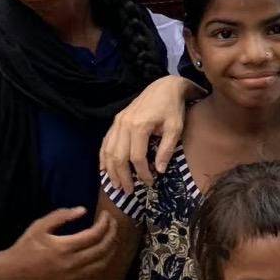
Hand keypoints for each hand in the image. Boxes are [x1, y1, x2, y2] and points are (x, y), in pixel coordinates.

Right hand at [0, 208, 117, 279]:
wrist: (13, 273)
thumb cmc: (25, 247)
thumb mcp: (39, 226)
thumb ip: (61, 216)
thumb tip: (83, 210)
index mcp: (64, 247)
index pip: (95, 234)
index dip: (105, 223)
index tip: (106, 214)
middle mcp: (71, 264)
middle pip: (103, 249)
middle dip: (112, 234)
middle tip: (113, 223)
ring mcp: (72, 277)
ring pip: (102, 264)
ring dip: (111, 250)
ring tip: (112, 237)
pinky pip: (93, 274)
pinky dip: (101, 263)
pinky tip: (101, 253)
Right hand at [98, 76, 191, 193]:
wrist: (164, 87)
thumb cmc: (172, 108)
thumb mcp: (175, 128)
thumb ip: (166, 149)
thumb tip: (159, 171)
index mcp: (139, 126)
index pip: (137, 157)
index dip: (142, 173)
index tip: (150, 183)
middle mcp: (124, 124)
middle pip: (119, 156)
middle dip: (123, 177)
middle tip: (128, 192)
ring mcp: (117, 122)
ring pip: (109, 151)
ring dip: (111, 170)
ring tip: (116, 185)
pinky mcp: (116, 120)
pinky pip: (106, 142)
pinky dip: (103, 157)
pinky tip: (103, 169)